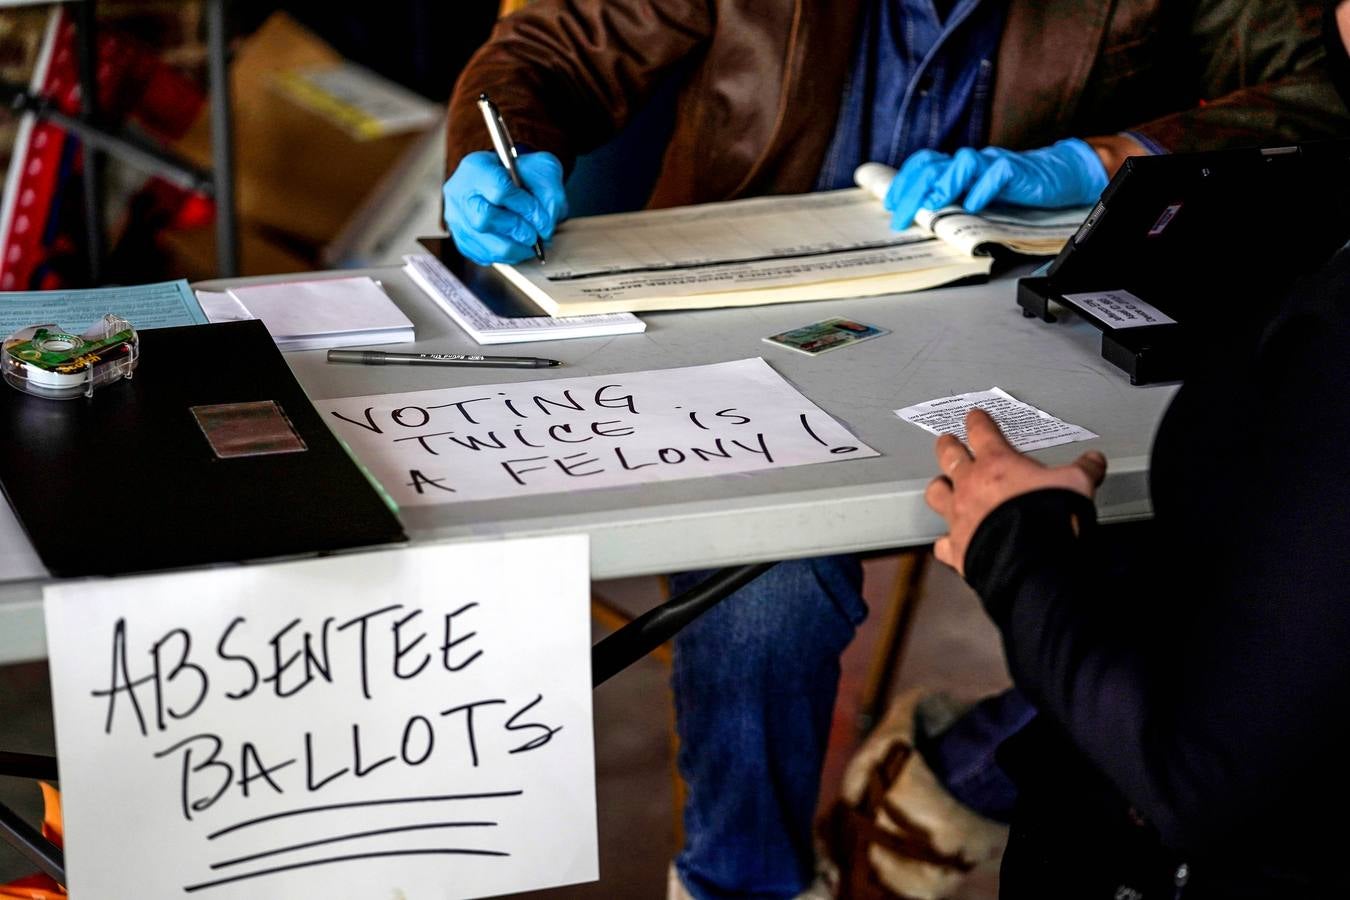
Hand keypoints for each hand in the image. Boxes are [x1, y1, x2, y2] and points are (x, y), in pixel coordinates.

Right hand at [443, 150, 568, 264]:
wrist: (506, 182)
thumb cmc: (523, 175)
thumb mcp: (543, 170)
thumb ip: (550, 193)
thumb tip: (545, 225)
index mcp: (477, 166)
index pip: (499, 190)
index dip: (526, 208)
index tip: (542, 218)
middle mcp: (459, 192)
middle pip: (484, 218)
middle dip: (517, 230)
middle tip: (535, 234)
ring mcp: (456, 218)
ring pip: (484, 244)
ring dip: (515, 248)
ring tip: (530, 244)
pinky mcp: (461, 240)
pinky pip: (484, 256)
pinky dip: (506, 256)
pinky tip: (517, 246)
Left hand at [884, 138, 1108, 229]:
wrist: (1059, 175)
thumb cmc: (1015, 188)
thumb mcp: (978, 196)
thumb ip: (954, 202)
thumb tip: (921, 220)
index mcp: (959, 167)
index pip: (923, 164)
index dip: (903, 181)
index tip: (889, 205)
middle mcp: (972, 161)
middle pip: (934, 165)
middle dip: (913, 191)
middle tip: (901, 217)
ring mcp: (994, 163)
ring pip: (963, 162)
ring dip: (943, 185)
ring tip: (931, 207)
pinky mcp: (1017, 170)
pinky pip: (997, 174)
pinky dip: (983, 190)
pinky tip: (973, 206)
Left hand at [924, 409, 1106, 575]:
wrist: (1032, 561)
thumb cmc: (1048, 518)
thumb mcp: (1076, 484)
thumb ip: (1083, 470)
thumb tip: (1094, 461)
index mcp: (997, 464)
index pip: (981, 432)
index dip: (977, 422)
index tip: (974, 417)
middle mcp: (971, 486)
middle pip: (949, 457)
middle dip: (948, 446)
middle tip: (947, 441)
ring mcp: (959, 517)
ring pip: (937, 494)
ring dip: (939, 488)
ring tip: (941, 486)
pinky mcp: (957, 548)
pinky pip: (943, 543)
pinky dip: (945, 542)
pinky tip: (949, 544)